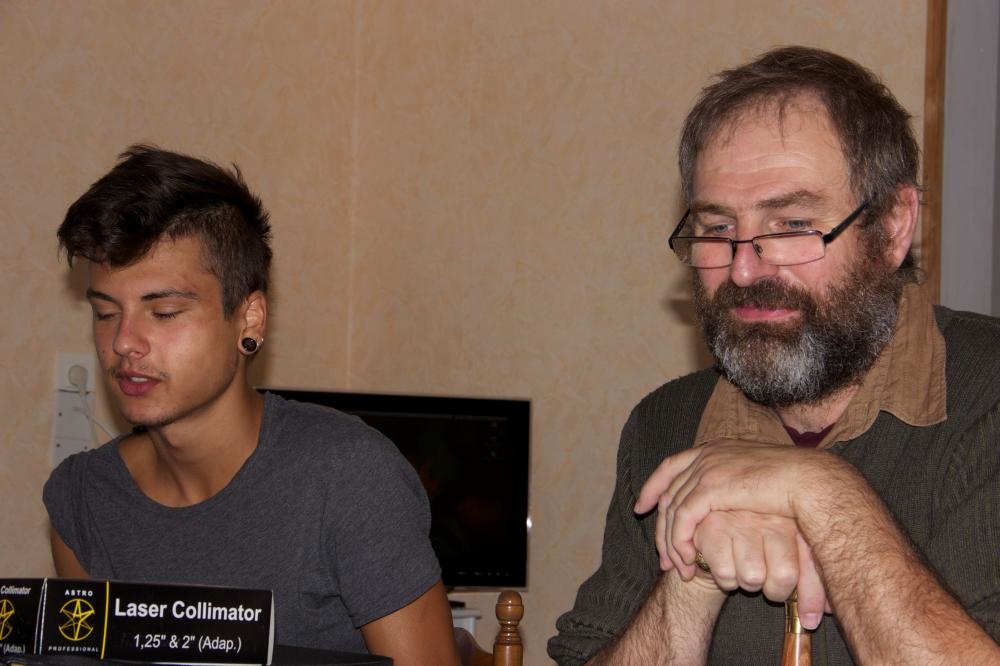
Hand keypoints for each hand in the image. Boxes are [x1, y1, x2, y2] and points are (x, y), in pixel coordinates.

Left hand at [634, 440, 835, 629]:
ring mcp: (707, 468)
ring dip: (671, 542)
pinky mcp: (711, 487)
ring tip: (678, 569)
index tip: (642, 505)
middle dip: (661, 526)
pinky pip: (683, 518)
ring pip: (673, 509)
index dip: (653, 486)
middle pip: (668, 491)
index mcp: (717, 448)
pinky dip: (681, 542)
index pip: (672, 465)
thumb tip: (735, 508)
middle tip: (663, 557)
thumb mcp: (760, 482)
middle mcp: (707, 454)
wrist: (812, 481)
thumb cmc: (798, 486)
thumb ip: (740, 490)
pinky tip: (688, 562)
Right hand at [677, 510, 828, 628]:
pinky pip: (726, 573)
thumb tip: (814, 619)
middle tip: (764, 580)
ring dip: (744, 584)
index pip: (812, 567)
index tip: (809, 618)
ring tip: (740, 568)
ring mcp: (743, 520)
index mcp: (796, 523)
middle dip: (772, 591)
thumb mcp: (789, 560)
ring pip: (752, 577)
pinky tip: (722, 564)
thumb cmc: (754, 548)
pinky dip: (724, 580)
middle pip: (784, 577)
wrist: (710, 530)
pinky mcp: (714, 527)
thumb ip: (810, 587)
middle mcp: (772, 517)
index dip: (811, 598)